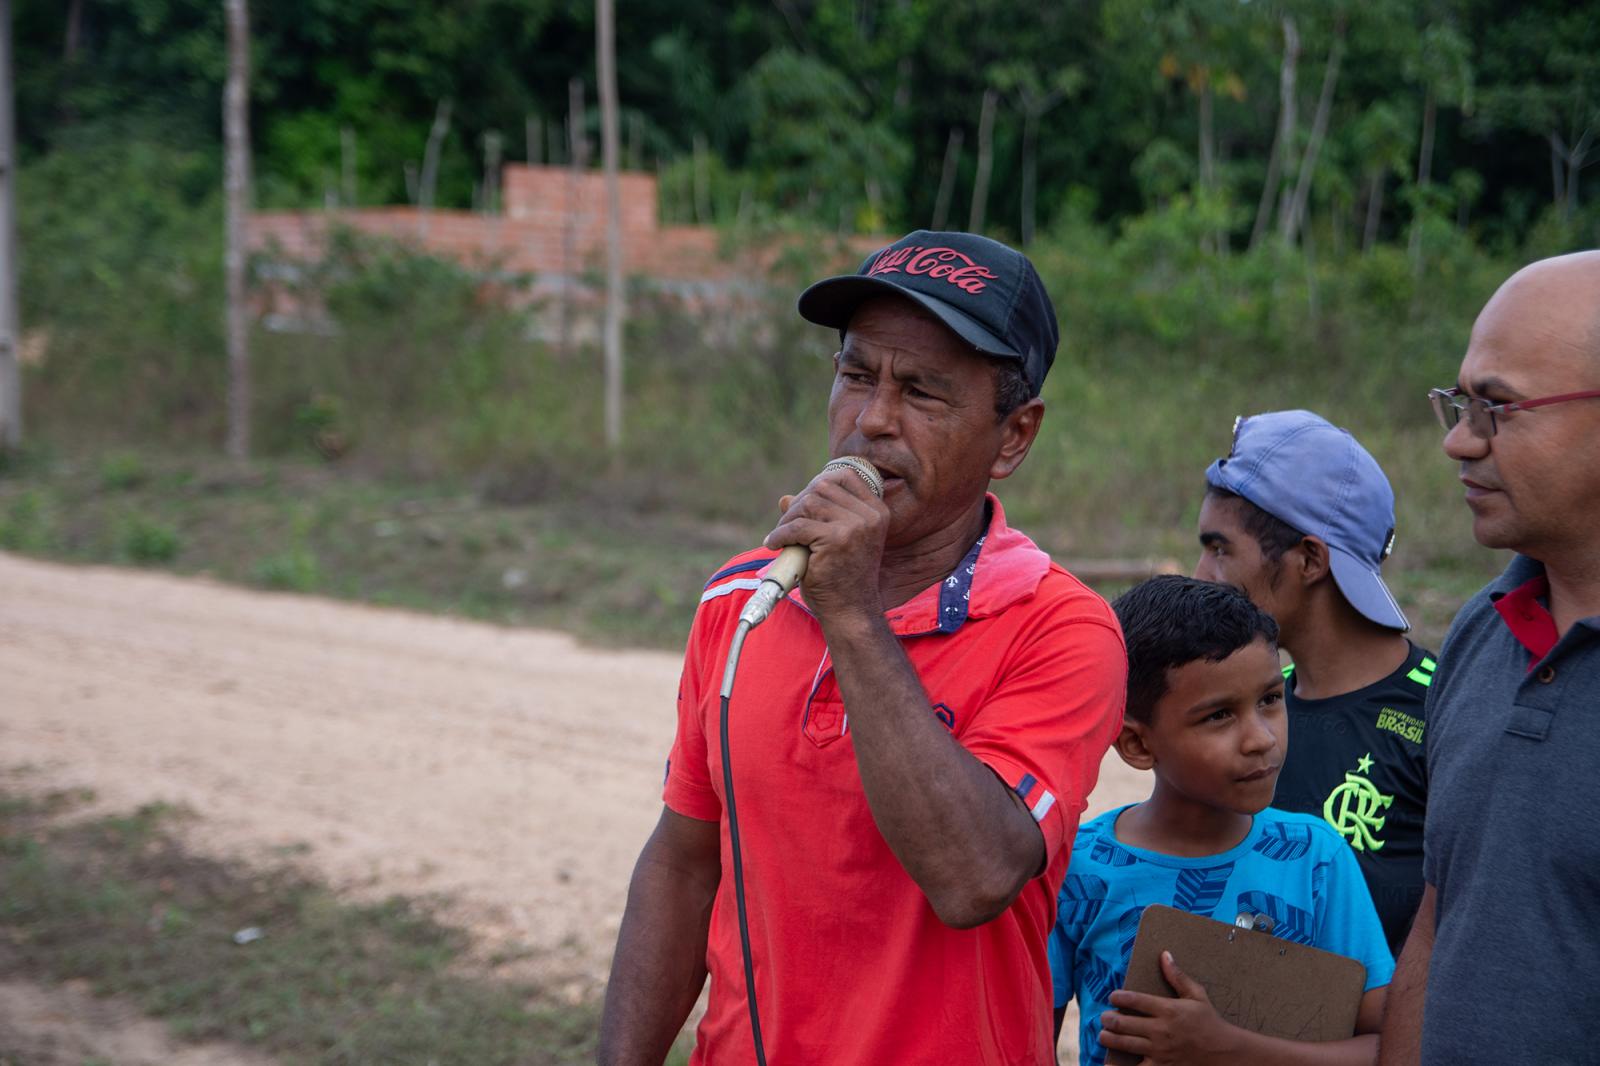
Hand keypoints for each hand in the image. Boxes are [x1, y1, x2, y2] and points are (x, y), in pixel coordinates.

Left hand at [763, 464, 889, 621]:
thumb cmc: (842, 577)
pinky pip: (797, 526)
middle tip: (787, 524)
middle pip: (822, 486)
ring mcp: (855, 527)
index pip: (846, 476)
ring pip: (808, 503)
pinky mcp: (836, 540)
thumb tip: (786, 498)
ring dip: (788, 519)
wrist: (850, 611)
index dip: (820, 483)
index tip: (803, 503)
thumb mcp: (835, 540)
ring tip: (781, 537)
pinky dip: (780, 534)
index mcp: (877, 511)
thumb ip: (816, 516)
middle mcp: (870, 516)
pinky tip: (774, 544)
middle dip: (799, 503)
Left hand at [1099, 951, 1238, 1065]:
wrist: (1224, 1053)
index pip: (1135, 1000)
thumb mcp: (1197, 995)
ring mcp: (1160, 1051)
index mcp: (1168, 1009)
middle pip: (1124, 1023)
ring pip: (1125, 1044)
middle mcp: (1161, 1030)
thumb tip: (1164, 955)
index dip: (1119, 997)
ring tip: (1103, 1035)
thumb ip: (1177, 976)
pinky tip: (1111, 1062)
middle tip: (1103, 1017)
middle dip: (1108, 1019)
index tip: (1113, 997)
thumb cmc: (1209, 1022)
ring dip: (1109, 1038)